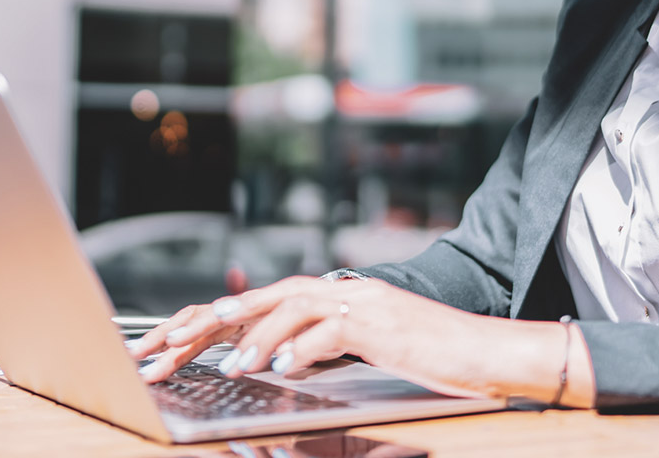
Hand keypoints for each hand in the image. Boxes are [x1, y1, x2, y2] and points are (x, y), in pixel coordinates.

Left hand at [126, 276, 560, 400]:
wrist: (482, 350)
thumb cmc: (428, 355)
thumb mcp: (367, 346)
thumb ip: (325, 343)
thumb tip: (283, 354)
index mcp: (337, 296)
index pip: (266, 301)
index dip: (219, 317)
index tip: (179, 337)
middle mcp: (344, 291)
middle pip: (268, 297)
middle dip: (218, 319)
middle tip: (176, 342)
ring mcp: (363, 304)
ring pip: (294, 308)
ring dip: (257, 336)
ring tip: (231, 364)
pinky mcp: (381, 325)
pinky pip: (332, 332)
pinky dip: (302, 348)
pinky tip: (280, 368)